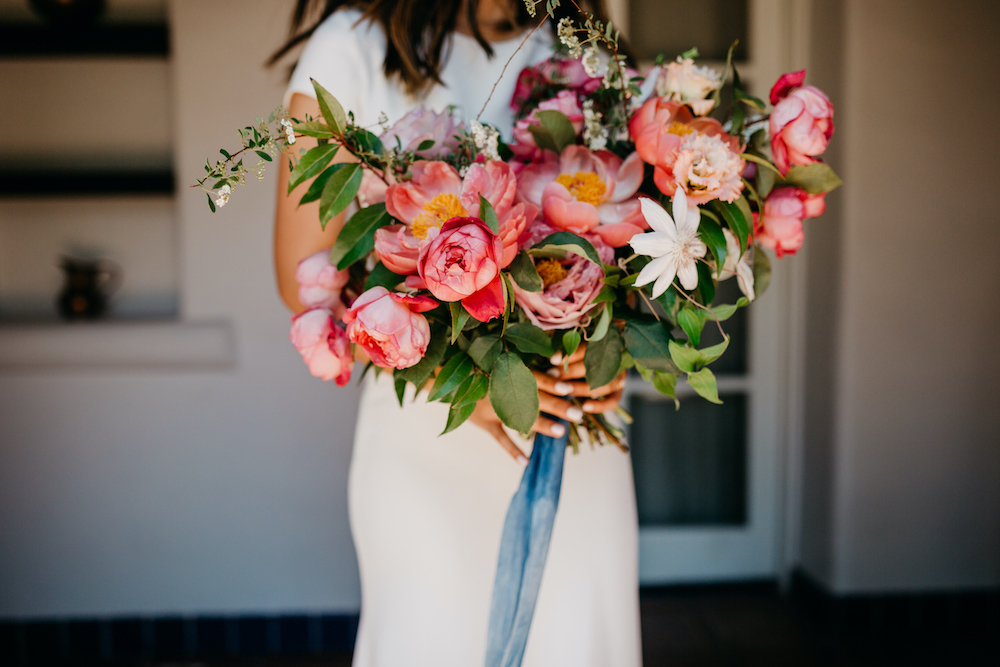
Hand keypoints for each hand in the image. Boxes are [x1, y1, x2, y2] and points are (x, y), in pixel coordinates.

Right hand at [468, 344, 626, 463]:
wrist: (449, 381)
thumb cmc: (480, 370)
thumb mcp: (498, 365)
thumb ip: (523, 370)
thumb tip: (558, 370)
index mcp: (506, 373)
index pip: (533, 379)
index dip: (551, 383)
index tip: (569, 388)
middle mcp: (500, 390)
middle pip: (532, 399)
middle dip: (556, 406)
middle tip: (577, 413)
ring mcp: (492, 408)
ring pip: (519, 418)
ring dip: (541, 425)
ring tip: (560, 432)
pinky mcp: (484, 423)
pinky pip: (500, 439)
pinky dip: (512, 450)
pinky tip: (526, 461)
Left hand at [532, 344, 626, 414]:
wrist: (598, 363)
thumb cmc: (575, 353)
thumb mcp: (572, 346)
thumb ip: (565, 349)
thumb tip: (549, 356)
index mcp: (604, 341)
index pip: (589, 346)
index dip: (571, 353)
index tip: (552, 360)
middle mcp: (615, 357)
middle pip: (597, 364)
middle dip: (571, 371)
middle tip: (552, 375)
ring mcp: (619, 374)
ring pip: (605, 383)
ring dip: (582, 387)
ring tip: (563, 390)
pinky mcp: (619, 390)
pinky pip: (613, 401)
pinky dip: (600, 405)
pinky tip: (585, 407)